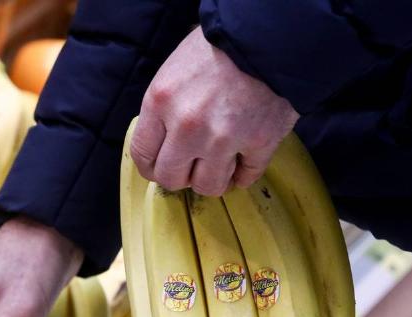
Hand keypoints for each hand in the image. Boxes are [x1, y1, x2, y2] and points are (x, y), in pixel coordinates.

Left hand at [130, 26, 299, 195]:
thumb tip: (160, 141)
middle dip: (180, 176)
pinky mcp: (259, 143)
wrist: (269, 35)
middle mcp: (187, 126)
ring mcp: (224, 138)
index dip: (151, 167)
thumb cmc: (218, 48)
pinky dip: (243, 175)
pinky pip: (245, 178)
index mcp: (160, 103)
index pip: (142, 155)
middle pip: (171, 178)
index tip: (160, 166)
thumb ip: (163, 109)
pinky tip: (242, 162)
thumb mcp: (173, 71)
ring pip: (208, 186)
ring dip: (212, 179)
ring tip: (218, 164)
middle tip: (191, 166)